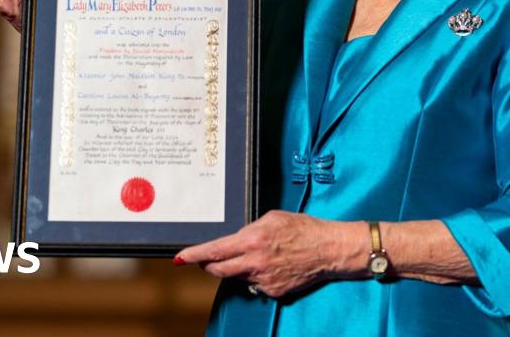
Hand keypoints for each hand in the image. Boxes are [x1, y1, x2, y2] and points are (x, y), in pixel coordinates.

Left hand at [175, 211, 365, 297]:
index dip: (194, 255)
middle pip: (218, 270)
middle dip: (209, 264)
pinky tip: (273, 265)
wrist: (329, 249)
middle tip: (209, 259)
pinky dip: (257, 276)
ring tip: (259, 255)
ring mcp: (263, 279)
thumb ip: (249, 229)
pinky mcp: (273, 291)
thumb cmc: (304, 228)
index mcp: (252, 240)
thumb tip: (235, 239)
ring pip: (237, 276)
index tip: (181, 257)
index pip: (215, 250)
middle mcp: (255, 262)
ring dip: (239, 268)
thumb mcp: (272, 218)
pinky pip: (255, 284)